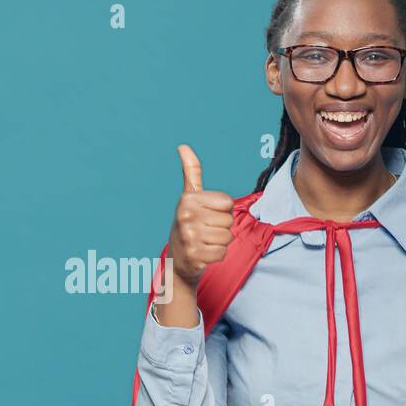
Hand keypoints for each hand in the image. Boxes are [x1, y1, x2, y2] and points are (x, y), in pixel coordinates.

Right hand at [168, 144, 235, 286]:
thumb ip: (191, 171)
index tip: (207, 215)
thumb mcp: (188, 197)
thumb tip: (183, 146)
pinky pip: (222, 253)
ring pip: (227, 237)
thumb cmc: (188, 224)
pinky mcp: (194, 255)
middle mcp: (186, 216)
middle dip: (221, 228)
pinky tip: (204, 254)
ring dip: (219, 242)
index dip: (222, 211)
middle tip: (205, 231)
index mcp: (188, 199)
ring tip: (205, 242)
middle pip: (229, 220)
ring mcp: (189, 236)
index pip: (227, 203)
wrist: (176, 260)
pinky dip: (216, 256)